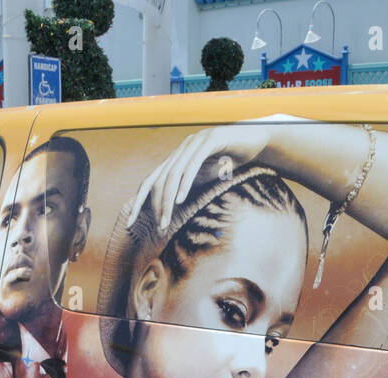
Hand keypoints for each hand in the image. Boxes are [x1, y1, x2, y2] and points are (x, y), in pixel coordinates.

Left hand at [127, 125, 270, 230]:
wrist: (257, 139)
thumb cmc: (233, 160)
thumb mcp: (210, 176)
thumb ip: (194, 185)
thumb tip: (179, 207)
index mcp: (178, 158)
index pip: (152, 180)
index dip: (139, 201)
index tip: (131, 222)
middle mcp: (182, 148)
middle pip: (159, 179)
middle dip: (155, 205)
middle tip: (159, 228)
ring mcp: (195, 142)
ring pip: (173, 174)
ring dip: (167, 200)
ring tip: (166, 221)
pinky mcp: (210, 140)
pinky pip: (192, 164)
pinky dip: (184, 183)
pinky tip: (180, 200)